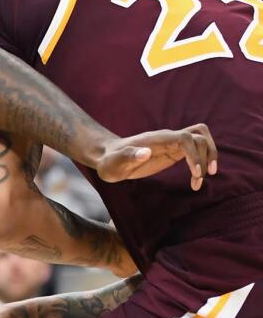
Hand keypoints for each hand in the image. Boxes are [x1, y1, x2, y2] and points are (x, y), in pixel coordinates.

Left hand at [94, 123, 217, 189]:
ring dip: (208, 157)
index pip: (186, 138)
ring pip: (201, 140)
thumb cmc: (110, 161)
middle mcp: (167, 138)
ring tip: (200, 180)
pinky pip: (195, 152)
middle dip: (206, 155)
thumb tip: (145, 152)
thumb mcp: (115, 162)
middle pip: (199, 136)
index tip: (195, 173)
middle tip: (201, 177)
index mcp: (157, 139)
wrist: (108, 158)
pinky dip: (201, 164)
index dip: (195, 154)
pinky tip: (195, 181)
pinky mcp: (173, 152)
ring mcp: (172, 144)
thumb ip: (128, 156)